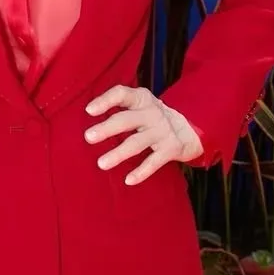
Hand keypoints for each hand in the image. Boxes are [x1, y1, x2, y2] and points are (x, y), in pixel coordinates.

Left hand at [85, 84, 203, 183]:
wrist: (187, 129)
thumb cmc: (150, 116)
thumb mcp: (138, 104)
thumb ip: (118, 105)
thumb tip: (85, 114)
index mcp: (141, 98)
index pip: (122, 94)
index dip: (106, 100)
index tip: (89, 110)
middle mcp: (152, 113)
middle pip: (126, 120)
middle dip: (107, 128)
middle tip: (88, 137)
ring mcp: (162, 131)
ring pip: (137, 143)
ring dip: (119, 154)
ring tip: (101, 164)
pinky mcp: (171, 148)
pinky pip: (154, 162)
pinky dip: (142, 172)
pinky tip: (128, 180)